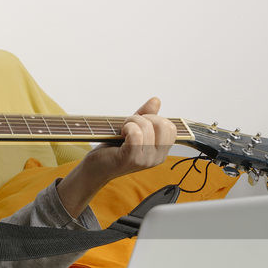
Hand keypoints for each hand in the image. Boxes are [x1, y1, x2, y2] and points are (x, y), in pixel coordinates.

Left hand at [57, 97, 176, 216]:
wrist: (96, 167)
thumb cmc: (113, 148)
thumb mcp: (133, 128)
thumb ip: (145, 115)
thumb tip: (156, 100)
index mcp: (161, 152)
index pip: (171, 128)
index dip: (155, 119)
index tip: (140, 123)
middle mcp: (156, 158)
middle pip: (163, 125)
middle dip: (145, 118)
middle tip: (130, 124)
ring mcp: (145, 160)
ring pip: (147, 127)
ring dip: (131, 121)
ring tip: (123, 130)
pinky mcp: (131, 158)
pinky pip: (135, 134)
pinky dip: (127, 128)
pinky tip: (121, 134)